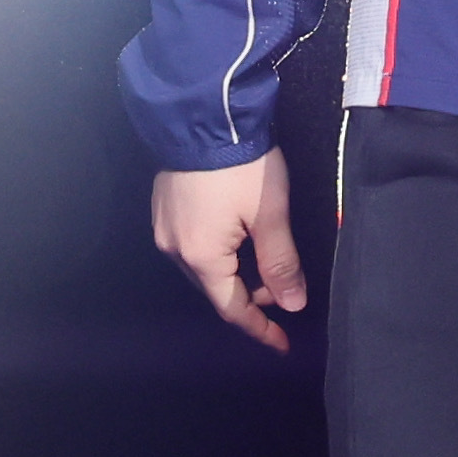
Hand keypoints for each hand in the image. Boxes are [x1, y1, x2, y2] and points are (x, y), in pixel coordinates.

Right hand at [152, 152, 306, 351]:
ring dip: (236, 271)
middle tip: (285, 290)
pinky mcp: (166, 205)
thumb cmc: (241, 165)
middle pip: (216, 288)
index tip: (282, 343)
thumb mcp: (270, 214)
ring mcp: (165, 226)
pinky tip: (242, 236)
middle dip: (251, 296)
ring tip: (268, 261)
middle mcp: (175, 248)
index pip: (232, 308)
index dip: (260, 328)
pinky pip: (195, 243)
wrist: (205, 113)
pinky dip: (221, 251)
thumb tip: (292, 305)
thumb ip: (281, 263)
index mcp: (200, 257)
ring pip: (205, 265)